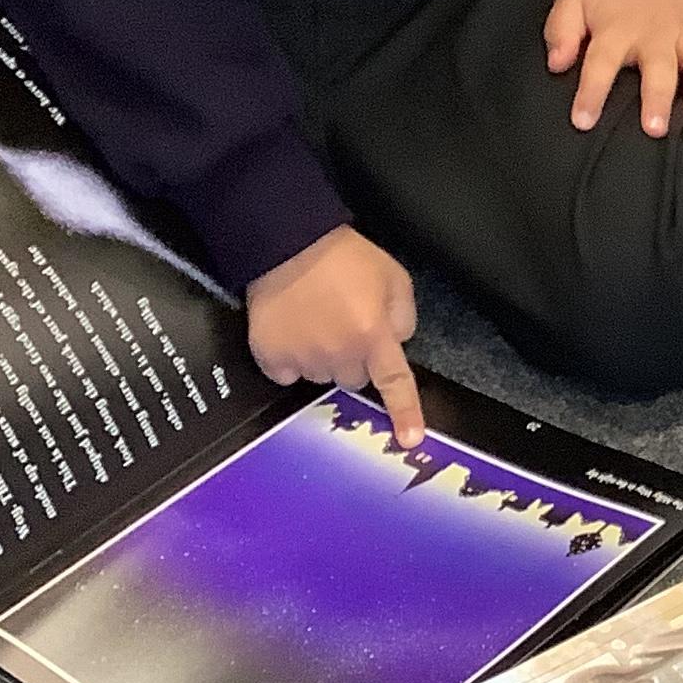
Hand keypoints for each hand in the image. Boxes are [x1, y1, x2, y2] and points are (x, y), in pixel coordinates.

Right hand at [248, 226, 422, 444]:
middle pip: (354, 380)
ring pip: (321, 378)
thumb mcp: (393, 277)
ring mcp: (303, 358)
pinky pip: (287, 374)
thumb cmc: (343, 257)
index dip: (405, 412)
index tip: (410, 439)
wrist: (288, 243)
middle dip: (354, 360)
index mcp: (373, 335)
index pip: (394, 383)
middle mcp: (339, 354)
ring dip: (323, 358)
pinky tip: (292, 330)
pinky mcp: (271, 357)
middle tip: (344, 326)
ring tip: (316, 321)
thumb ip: (403, 316)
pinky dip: (290, 358)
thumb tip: (397, 343)